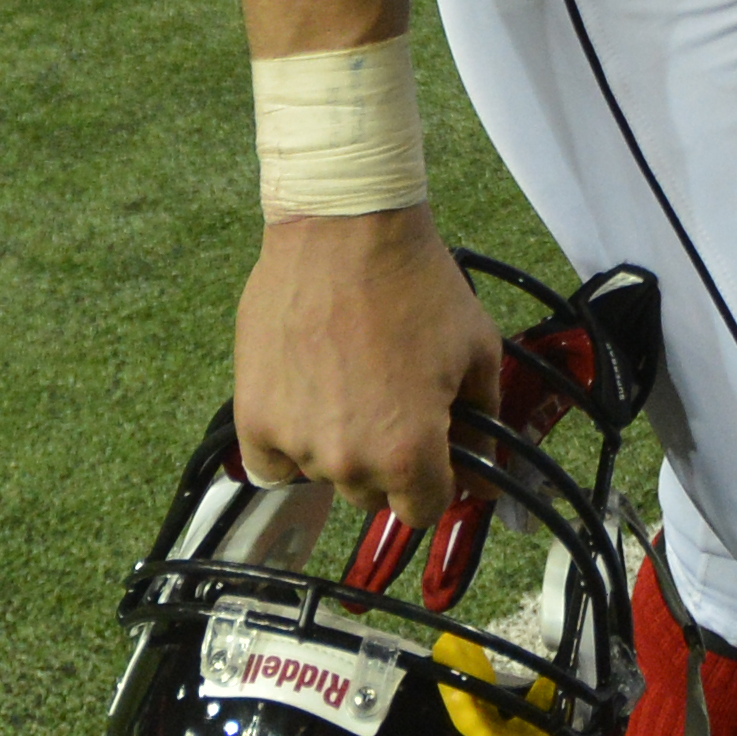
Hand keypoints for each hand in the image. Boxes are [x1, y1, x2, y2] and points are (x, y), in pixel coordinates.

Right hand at [233, 207, 505, 528]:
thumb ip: (483, 422)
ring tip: (348, 384)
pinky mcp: (253, 416)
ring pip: (325, 474)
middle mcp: (348, 462)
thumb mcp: (476, 350)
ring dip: (339, 446)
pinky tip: (307, 404)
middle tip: (392, 403)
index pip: (424, 508)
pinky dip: (288, 445)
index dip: (436, 479)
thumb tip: (483, 472)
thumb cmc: (416, 283)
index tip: (434, 452)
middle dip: (389, 460)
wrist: (344, 227)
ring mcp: (294, 441)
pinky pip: (272, 463)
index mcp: (408, 454)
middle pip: (373, 493)